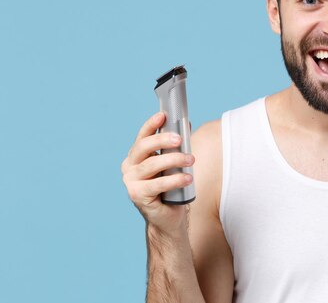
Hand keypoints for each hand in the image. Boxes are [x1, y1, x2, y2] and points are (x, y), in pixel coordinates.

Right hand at [121, 112, 194, 233]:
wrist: (169, 218)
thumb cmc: (171, 188)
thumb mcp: (174, 164)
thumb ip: (176, 146)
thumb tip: (186, 124)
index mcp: (136, 156)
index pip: (142, 136)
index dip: (151, 125)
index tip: (163, 116)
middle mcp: (129, 167)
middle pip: (143, 147)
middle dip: (162, 140)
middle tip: (180, 139)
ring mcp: (131, 182)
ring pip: (152, 164)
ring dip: (174, 160)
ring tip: (191, 159)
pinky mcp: (138, 196)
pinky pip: (158, 184)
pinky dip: (175, 179)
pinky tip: (188, 178)